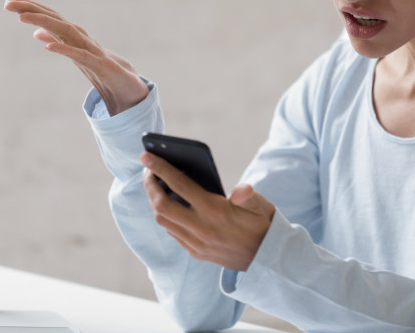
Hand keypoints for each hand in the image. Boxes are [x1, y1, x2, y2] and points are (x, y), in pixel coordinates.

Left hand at [4, 0, 148, 114]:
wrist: (130, 87)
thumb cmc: (103, 70)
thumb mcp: (76, 57)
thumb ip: (58, 43)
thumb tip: (37, 34)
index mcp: (74, 38)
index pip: (50, 19)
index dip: (31, 9)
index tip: (9, 2)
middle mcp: (82, 39)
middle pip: (55, 20)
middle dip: (32, 10)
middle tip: (8, 3)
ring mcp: (93, 50)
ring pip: (67, 32)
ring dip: (45, 23)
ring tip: (22, 17)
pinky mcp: (102, 65)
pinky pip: (81, 56)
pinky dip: (65, 49)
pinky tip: (48, 46)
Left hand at [141, 152, 274, 271]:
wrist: (267, 258)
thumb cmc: (262, 224)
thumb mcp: (260, 204)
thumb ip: (247, 195)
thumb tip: (242, 189)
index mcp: (216, 211)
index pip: (180, 186)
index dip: (161, 168)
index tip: (147, 155)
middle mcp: (202, 229)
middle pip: (162, 206)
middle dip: (150, 185)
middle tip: (147, 170)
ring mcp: (197, 244)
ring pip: (163, 221)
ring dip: (154, 202)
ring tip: (154, 185)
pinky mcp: (196, 253)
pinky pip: (172, 232)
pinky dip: (165, 216)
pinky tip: (166, 204)